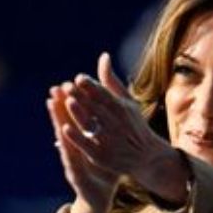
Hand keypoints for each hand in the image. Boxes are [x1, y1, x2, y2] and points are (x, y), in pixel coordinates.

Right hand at [47, 83, 118, 212]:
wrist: (101, 196)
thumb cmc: (104, 170)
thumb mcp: (107, 148)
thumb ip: (106, 130)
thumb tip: (108, 110)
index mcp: (83, 141)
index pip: (76, 118)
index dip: (71, 102)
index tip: (67, 83)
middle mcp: (74, 148)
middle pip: (66, 123)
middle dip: (61, 105)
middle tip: (55, 87)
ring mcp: (72, 160)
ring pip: (64, 137)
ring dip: (58, 120)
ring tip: (52, 102)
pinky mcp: (75, 173)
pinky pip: (70, 157)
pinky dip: (66, 146)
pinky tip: (60, 136)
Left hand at [54, 53, 187, 204]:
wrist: (147, 157)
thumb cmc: (133, 124)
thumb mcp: (127, 101)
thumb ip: (111, 81)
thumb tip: (103, 56)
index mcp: (123, 108)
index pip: (105, 95)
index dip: (92, 87)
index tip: (79, 78)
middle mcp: (117, 124)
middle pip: (97, 109)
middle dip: (82, 98)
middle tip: (66, 87)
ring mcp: (110, 140)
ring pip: (93, 126)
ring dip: (81, 114)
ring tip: (68, 103)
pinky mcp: (103, 156)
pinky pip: (88, 146)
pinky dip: (78, 138)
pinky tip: (65, 129)